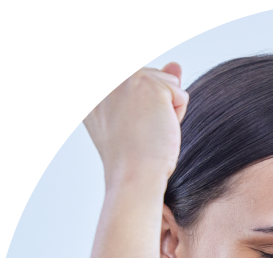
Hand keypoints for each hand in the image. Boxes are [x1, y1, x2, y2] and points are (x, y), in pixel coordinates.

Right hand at [84, 62, 189, 188]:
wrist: (134, 177)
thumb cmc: (134, 160)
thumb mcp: (138, 120)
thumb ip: (152, 88)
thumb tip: (176, 65)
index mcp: (92, 91)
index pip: (135, 87)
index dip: (143, 113)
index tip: (129, 133)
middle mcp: (103, 79)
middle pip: (152, 82)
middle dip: (158, 108)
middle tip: (142, 136)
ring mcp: (123, 78)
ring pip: (168, 86)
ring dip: (168, 112)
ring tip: (150, 133)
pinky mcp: (146, 83)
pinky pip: (180, 94)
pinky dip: (177, 115)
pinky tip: (159, 130)